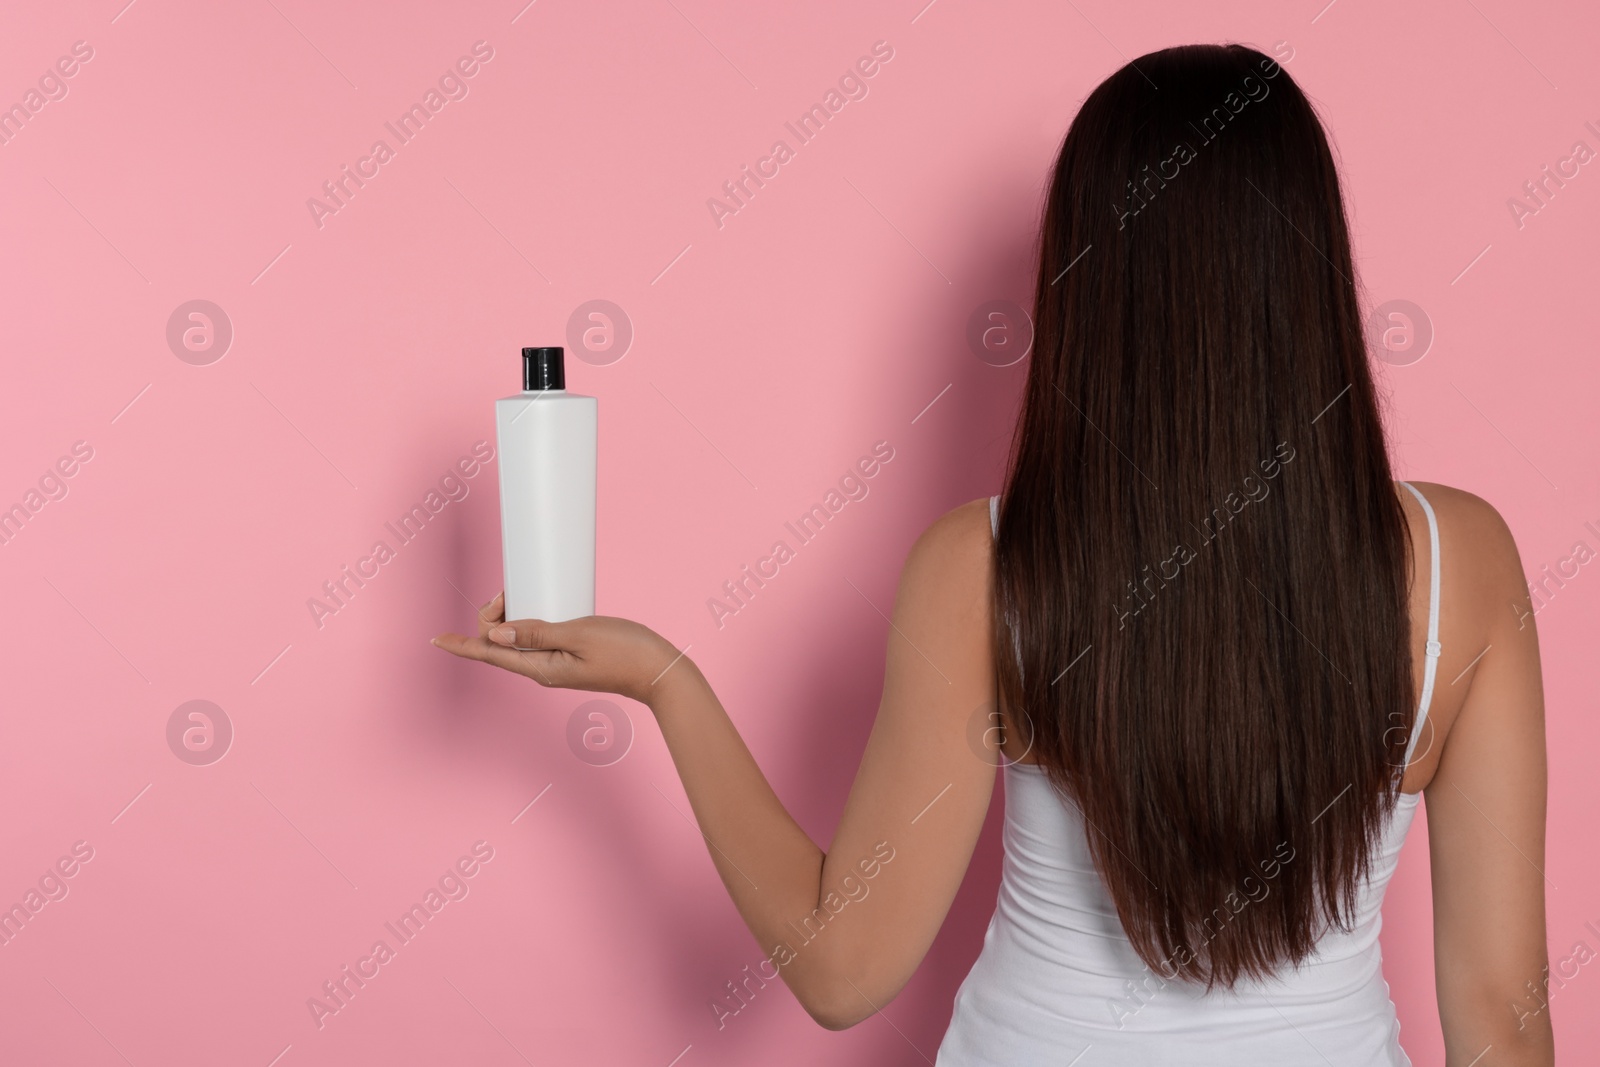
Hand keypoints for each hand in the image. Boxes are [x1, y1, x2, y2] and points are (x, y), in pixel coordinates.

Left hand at [430, 592, 690, 705]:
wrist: (659, 670)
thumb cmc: (625, 652)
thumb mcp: (579, 635)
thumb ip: (537, 633)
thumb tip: (496, 634)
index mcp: (540, 669)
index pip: (489, 656)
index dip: (461, 645)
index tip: (436, 639)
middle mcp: (542, 669)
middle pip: (499, 646)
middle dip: (491, 617)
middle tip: (504, 591)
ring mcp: (555, 664)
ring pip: (516, 640)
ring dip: (508, 617)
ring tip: (514, 593)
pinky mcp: (569, 656)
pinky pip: (535, 639)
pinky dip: (527, 621)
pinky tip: (535, 606)